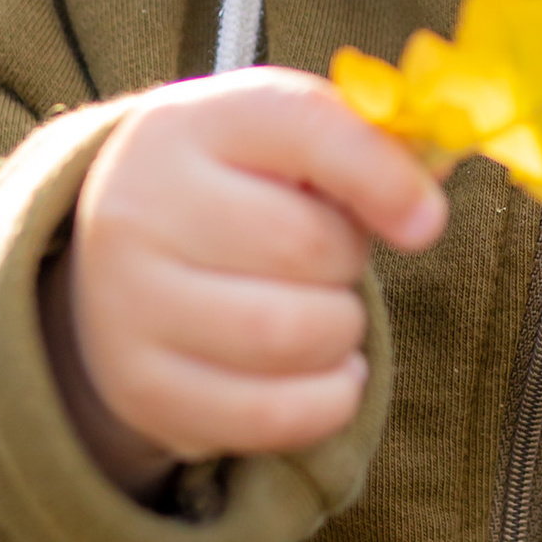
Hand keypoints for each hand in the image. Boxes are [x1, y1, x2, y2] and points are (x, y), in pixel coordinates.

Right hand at [41, 68, 446, 493]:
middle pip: (308, 247)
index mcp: (186, 125)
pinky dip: (328, 399)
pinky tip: (322, 372)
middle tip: (327, 262)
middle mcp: (140, 209)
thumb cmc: (232, 193)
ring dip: (342, 333)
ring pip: (295, 336)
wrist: (115, 264)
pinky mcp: (144, 390)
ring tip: (323, 314)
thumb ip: (364, 151)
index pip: (305, 129)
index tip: (426, 221)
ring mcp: (130, 306)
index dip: (383, 177)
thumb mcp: (283, 145)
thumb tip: (423, 215)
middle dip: (348, 263)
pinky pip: (276, 416)